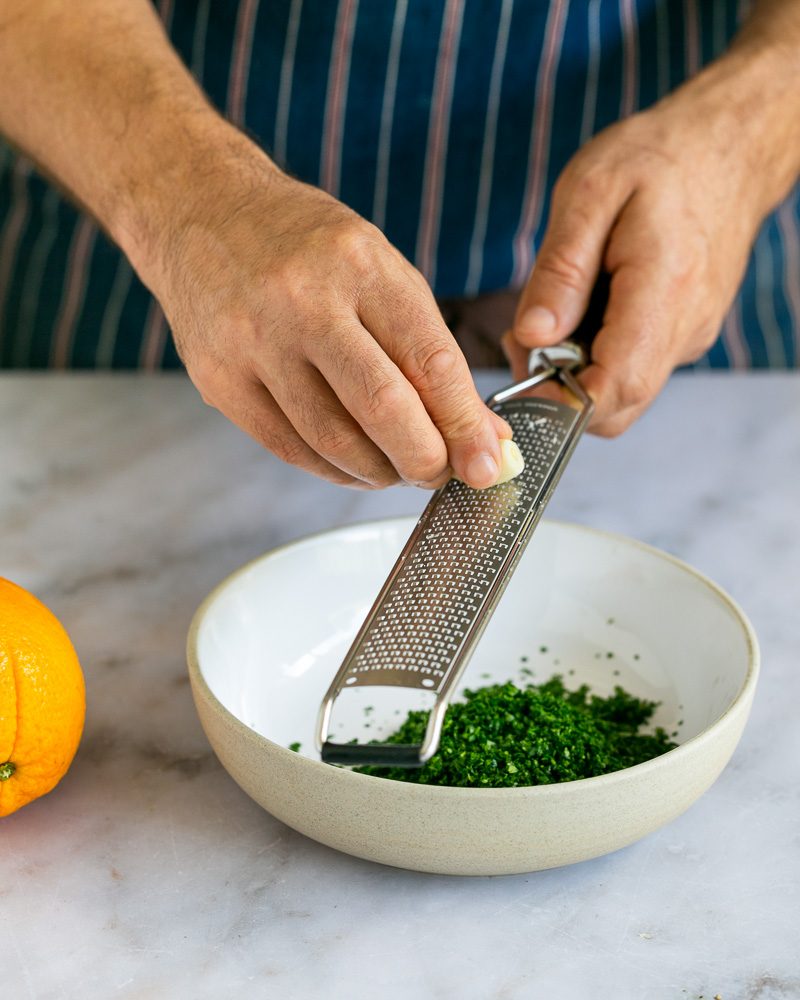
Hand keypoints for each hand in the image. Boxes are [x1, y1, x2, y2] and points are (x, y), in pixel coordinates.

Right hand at [146, 139, 508, 488]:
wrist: (202, 213)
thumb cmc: (304, 244)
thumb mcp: (380, 271)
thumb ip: (430, 351)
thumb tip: (480, 432)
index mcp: (359, 264)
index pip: (429, 361)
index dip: (466, 425)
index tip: (487, 465)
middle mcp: (303, 301)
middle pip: (382, 408)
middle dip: (426, 459)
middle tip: (443, 474)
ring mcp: (253, 343)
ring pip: (334, 441)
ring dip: (381, 472)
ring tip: (399, 467)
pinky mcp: (219, 380)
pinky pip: (291, 449)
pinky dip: (335, 470)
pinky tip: (355, 463)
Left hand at [507, 46, 799, 434]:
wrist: (728, 144)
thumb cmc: (657, 158)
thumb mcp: (590, 191)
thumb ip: (560, 270)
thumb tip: (531, 336)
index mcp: (663, 290)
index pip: (618, 386)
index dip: (564, 402)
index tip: (522, 383)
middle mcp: (685, 326)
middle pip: (618, 406)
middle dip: (560, 391)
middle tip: (526, 339)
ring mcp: (689, 335)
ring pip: (624, 390)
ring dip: (577, 370)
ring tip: (559, 308)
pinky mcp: (685, 333)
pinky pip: (635, 365)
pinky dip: (599, 352)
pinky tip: (588, 305)